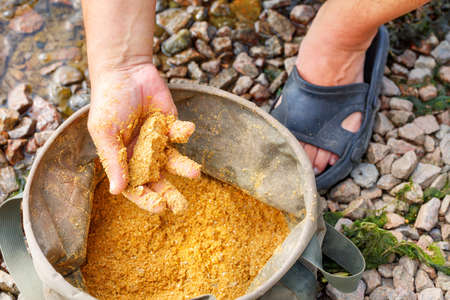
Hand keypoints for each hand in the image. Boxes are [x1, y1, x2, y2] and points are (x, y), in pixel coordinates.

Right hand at [88, 64, 198, 210]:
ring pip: (174, 161)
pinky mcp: (172, 126)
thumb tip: (117, 192)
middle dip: (169, 193)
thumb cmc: (109, 102)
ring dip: (184, 168)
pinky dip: (184, 133)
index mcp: (124, 159)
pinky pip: (180, 135)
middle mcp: (142, 155)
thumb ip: (113, 161)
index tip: (160, 207)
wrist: (126, 71)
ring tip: (194, 173)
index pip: (135, 186)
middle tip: (181, 205)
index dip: (146, 199)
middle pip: (157, 180)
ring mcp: (159, 141)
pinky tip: (185, 128)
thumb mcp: (105, 132)